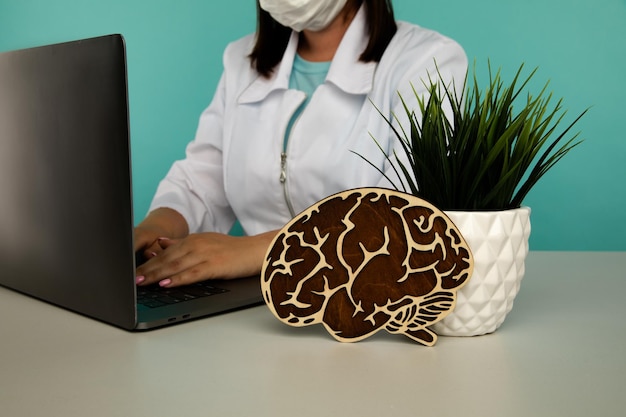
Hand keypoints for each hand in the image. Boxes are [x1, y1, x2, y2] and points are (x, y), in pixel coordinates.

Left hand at [135, 231, 276, 287]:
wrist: (256, 251)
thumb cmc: (233, 250)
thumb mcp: (205, 242)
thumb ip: (182, 244)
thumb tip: (161, 244)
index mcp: (192, 240)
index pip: (164, 252)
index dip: (146, 262)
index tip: (131, 270)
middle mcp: (196, 244)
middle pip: (166, 259)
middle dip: (146, 269)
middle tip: (129, 279)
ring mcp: (205, 254)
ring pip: (175, 266)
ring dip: (155, 275)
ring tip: (140, 282)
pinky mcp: (215, 265)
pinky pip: (192, 273)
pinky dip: (177, 279)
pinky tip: (165, 284)